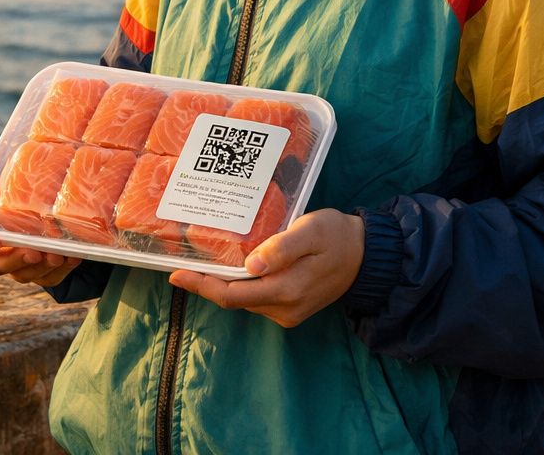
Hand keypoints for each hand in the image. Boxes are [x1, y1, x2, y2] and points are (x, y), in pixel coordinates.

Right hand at [0, 148, 80, 286]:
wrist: (37, 181)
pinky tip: (72, 257)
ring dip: (39, 269)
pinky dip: (60, 271)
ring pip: (22, 275)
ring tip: (57, 255)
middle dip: (16, 261)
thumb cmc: (5, 171)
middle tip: (34, 252)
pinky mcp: (37, 267)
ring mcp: (14, 260)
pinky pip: (47, 277)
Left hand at [168, 208, 364, 327]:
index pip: (231, 294)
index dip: (201, 286)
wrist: (367, 256)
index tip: (176, 274)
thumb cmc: (337, 235)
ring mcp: (287, 312)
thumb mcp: (310, 231)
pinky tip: (229, 267)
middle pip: (233, 299)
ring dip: (221, 284)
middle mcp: (283, 308)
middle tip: (181, 263)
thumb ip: (281, 249)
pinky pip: (256, 298)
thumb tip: (250, 265)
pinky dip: (239, 285)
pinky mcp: (291, 308)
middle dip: (205, 283)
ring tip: (200, 262)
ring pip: (243, 299)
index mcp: (286, 290)